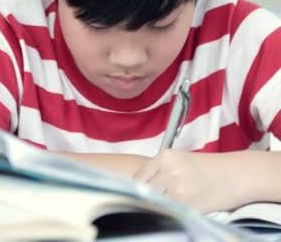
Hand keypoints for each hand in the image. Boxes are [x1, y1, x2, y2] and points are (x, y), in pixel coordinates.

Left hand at [133, 150, 247, 211]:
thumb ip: (158, 171)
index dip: (133, 189)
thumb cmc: (209, 167)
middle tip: (145, 203)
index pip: (137, 178)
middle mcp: (169, 171)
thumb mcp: (180, 160)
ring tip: (164, 205)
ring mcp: (179, 189)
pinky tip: (177, 210)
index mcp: (165, 157)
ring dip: (157, 206)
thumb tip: (135, 186)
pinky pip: (172, 213)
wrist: (239, 174)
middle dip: (143, 198)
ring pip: (156, 203)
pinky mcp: (190, 205)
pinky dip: (171, 214)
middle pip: (142, 191)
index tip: (133, 195)